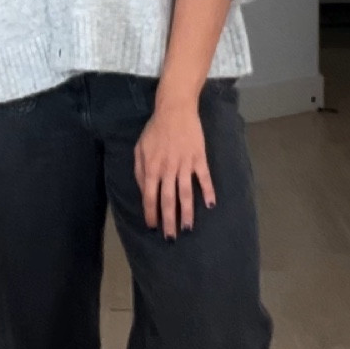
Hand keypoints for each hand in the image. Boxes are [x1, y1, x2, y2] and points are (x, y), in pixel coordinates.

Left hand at [134, 96, 216, 238]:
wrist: (175, 110)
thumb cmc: (155, 129)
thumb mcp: (139, 148)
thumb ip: (139, 170)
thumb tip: (142, 189)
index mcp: (151, 168)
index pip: (149, 196)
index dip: (151, 213)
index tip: (152, 226)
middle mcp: (167, 169)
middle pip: (168, 200)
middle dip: (169, 221)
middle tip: (170, 238)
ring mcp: (184, 165)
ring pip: (186, 194)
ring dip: (187, 213)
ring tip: (188, 228)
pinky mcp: (199, 158)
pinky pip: (204, 178)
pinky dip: (208, 192)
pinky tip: (210, 205)